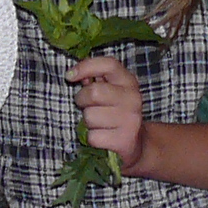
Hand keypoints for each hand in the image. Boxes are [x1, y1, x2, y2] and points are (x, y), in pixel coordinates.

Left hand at [72, 55, 151, 170]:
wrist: (138, 143)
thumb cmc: (117, 112)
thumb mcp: (112, 91)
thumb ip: (95, 79)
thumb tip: (73, 74)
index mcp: (128, 81)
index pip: (108, 65)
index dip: (86, 67)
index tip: (69, 76)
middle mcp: (132, 98)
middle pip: (94, 93)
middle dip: (82, 100)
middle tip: (86, 106)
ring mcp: (130, 119)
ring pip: (90, 116)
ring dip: (87, 121)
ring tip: (98, 122)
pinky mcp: (124, 140)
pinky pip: (92, 137)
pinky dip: (91, 138)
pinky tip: (102, 136)